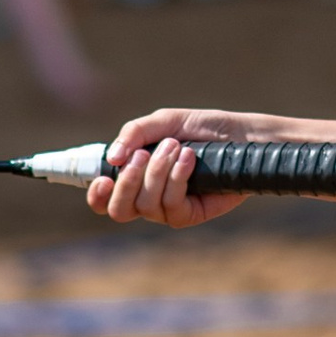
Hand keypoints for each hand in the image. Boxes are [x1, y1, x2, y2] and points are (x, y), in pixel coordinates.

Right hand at [88, 107, 253, 227]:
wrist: (238, 135)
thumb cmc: (200, 128)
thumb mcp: (163, 122)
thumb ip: (133, 134)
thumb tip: (112, 158)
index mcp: (133, 176)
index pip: (103, 199)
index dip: (96, 195)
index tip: (103, 178)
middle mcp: (146, 197)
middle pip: (119, 210)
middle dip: (128, 181)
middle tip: (144, 155)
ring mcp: (168, 208)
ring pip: (146, 205)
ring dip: (159, 170)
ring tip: (177, 146)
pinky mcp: (190, 214)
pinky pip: (172, 206)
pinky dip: (177, 178)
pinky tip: (189, 159)